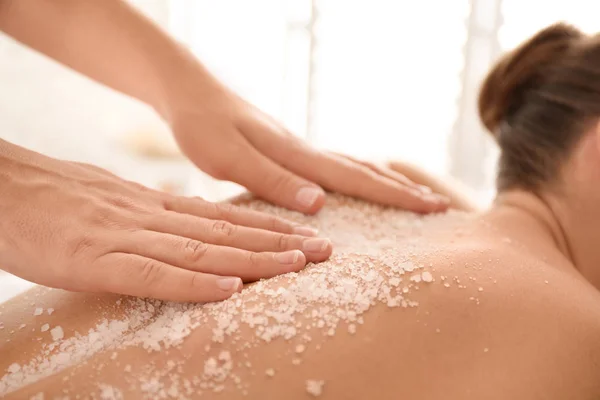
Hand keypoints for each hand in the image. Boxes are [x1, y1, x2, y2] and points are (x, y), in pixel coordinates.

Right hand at [0, 141, 331, 301]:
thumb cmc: (52, 200)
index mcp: (154, 207)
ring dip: (252, 258)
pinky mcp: (94, 261)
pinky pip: (151, 274)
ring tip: (297, 265)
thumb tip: (184, 227)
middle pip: (225, 232)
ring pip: (201, 250)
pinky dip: (192, 282)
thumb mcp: (113, 204)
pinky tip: (229, 289)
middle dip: (277, 242)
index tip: (304, 234)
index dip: (266, 226)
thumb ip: (151, 216)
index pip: (222, 217)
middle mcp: (150, 218)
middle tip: (324, 250)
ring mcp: (125, 238)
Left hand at [167, 81, 449, 214]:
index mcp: (296, 154)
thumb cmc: (202, 126)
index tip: (434, 207)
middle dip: (403, 190)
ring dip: (385, 183)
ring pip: (352, 166)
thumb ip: (273, 179)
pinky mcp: (287, 150)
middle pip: (364, 170)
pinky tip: (358, 184)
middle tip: (442, 205)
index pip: (356, 177)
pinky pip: (333, 166)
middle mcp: (304, 150)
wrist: (189, 92)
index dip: (395, 195)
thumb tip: (321, 203)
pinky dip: (358, 178)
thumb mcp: (228, 157)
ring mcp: (298, 148)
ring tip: (412, 197)